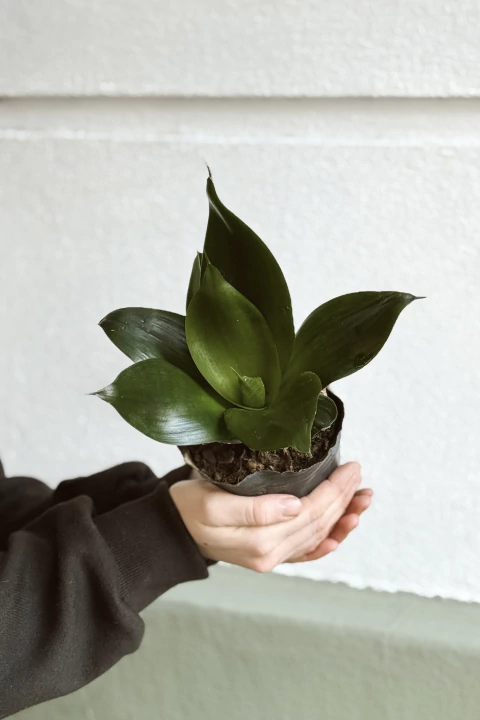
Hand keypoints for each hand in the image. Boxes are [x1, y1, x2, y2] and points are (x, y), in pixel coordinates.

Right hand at [169, 462, 371, 571]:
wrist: (173, 529)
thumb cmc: (189, 507)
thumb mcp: (212, 503)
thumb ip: (253, 510)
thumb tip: (295, 506)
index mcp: (259, 540)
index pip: (309, 512)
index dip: (333, 490)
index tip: (349, 467)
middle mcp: (269, 554)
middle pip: (318, 523)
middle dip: (343, 497)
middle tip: (358, 473)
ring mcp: (271, 558)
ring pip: (317, 537)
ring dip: (343, 518)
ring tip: (363, 499)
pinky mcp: (268, 556)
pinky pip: (304, 552)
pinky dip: (326, 542)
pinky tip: (340, 534)